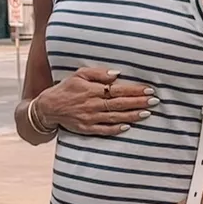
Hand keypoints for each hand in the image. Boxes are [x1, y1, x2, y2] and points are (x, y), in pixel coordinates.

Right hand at [39, 67, 155, 135]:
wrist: (48, 107)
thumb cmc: (66, 88)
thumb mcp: (79, 74)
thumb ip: (98, 73)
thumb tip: (116, 74)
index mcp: (92, 89)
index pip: (118, 89)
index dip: (134, 90)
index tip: (148, 89)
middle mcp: (92, 104)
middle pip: (120, 103)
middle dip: (138, 102)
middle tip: (154, 101)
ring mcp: (90, 118)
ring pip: (115, 117)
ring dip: (132, 116)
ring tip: (147, 113)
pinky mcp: (87, 129)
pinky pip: (104, 130)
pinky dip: (116, 129)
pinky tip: (128, 127)